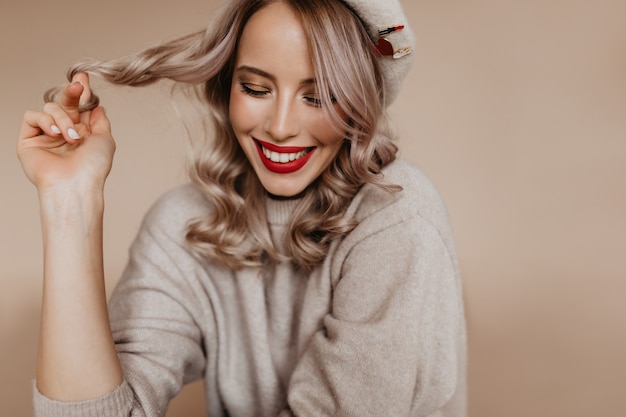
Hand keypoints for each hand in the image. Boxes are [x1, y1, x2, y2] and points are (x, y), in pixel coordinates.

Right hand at [17, 73, 115, 192]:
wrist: (75, 183)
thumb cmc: (92, 167)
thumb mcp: (105, 139)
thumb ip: (100, 120)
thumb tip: (97, 105)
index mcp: (82, 132)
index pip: (79, 107)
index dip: (81, 92)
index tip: (83, 78)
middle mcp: (64, 132)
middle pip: (64, 102)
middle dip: (72, 92)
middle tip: (78, 86)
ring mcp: (46, 135)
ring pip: (50, 108)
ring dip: (63, 119)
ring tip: (72, 138)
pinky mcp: (29, 139)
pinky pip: (32, 116)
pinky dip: (45, 121)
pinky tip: (55, 134)